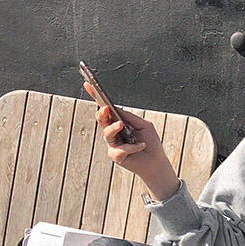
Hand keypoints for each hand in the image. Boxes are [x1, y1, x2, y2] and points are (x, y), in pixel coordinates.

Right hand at [79, 74, 173, 195]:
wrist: (156, 162)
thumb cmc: (150, 142)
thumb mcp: (143, 124)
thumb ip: (129, 117)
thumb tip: (116, 109)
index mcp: (118, 121)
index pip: (106, 108)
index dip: (96, 96)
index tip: (88, 84)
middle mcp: (113, 132)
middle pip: (102, 120)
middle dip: (102, 114)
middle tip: (105, 109)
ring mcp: (113, 144)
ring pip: (107, 134)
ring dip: (113, 128)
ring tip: (121, 125)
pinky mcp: (116, 156)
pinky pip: (119, 149)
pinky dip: (132, 147)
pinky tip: (141, 146)